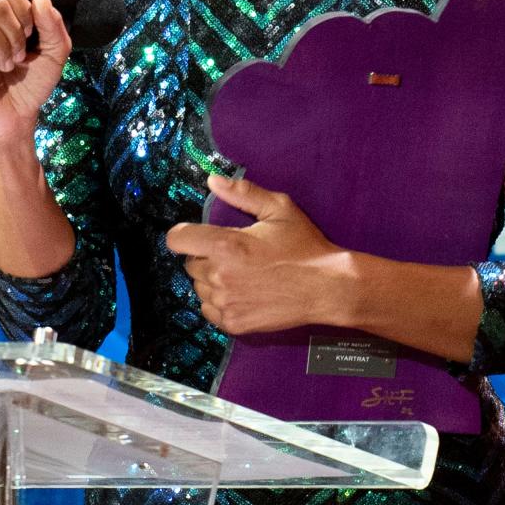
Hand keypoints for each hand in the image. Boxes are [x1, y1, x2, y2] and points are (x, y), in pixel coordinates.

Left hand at [165, 174, 341, 333]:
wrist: (326, 287)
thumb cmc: (304, 246)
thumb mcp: (278, 209)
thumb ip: (243, 193)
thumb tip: (212, 180)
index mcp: (226, 245)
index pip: (178, 239)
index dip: (185, 234)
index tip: (197, 235)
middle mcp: (220, 275)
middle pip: (190, 264)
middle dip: (206, 256)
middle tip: (233, 254)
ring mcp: (226, 303)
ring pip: (199, 288)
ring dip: (212, 280)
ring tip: (239, 274)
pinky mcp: (234, 324)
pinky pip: (209, 311)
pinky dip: (219, 302)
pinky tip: (240, 293)